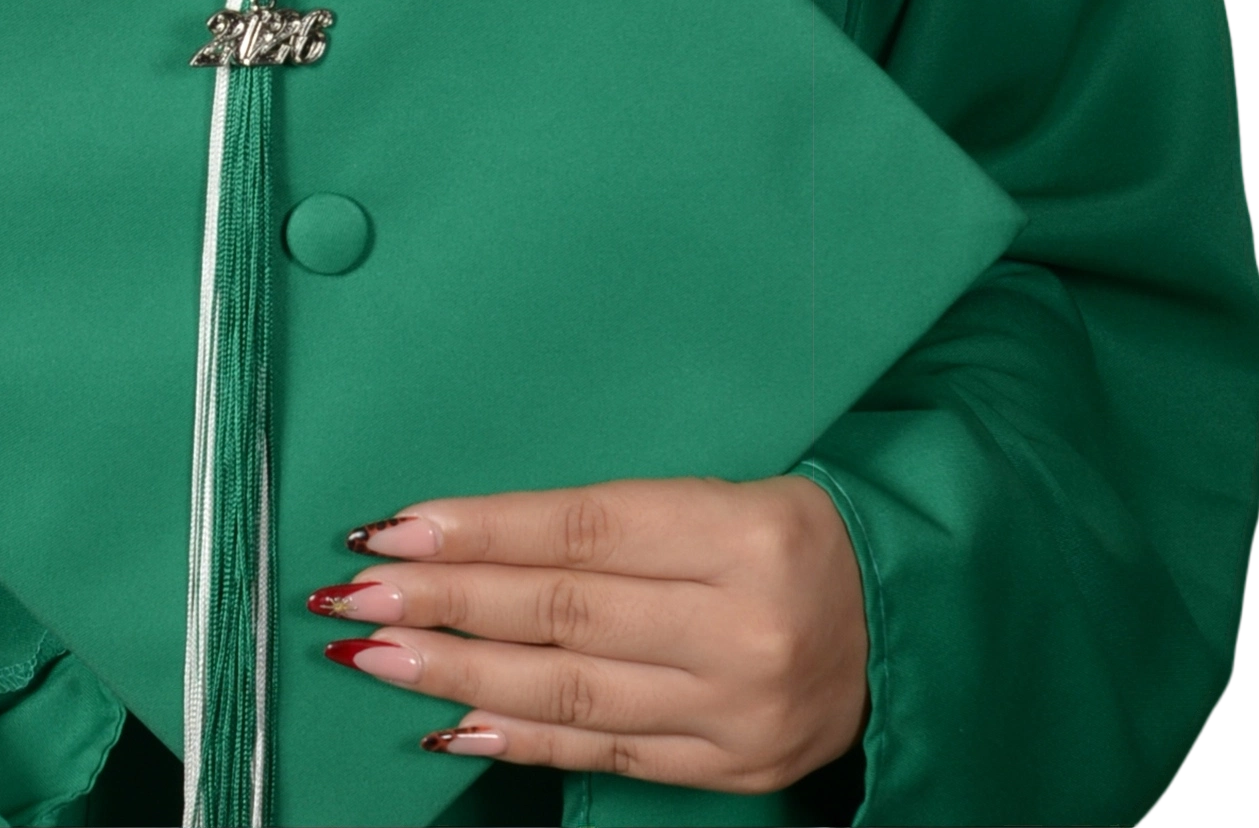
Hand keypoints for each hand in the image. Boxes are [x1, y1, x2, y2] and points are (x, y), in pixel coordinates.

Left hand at [308, 475, 867, 792]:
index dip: (479, 530)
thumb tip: (471, 534)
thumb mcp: (721, 491)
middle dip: (445, 603)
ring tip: (377, 654)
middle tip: (357, 592)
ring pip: (571, 693)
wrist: (902, 622)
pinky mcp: (729, 768)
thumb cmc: (789, 532)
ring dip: (458, 675)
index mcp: (742, 531)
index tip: (392, 527)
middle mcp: (740, 625)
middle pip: (563, 614)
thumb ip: (613, 520)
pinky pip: (606, 755)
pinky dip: (522, 740)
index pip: (581, 531)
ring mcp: (735, 709)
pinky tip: (452, 724)